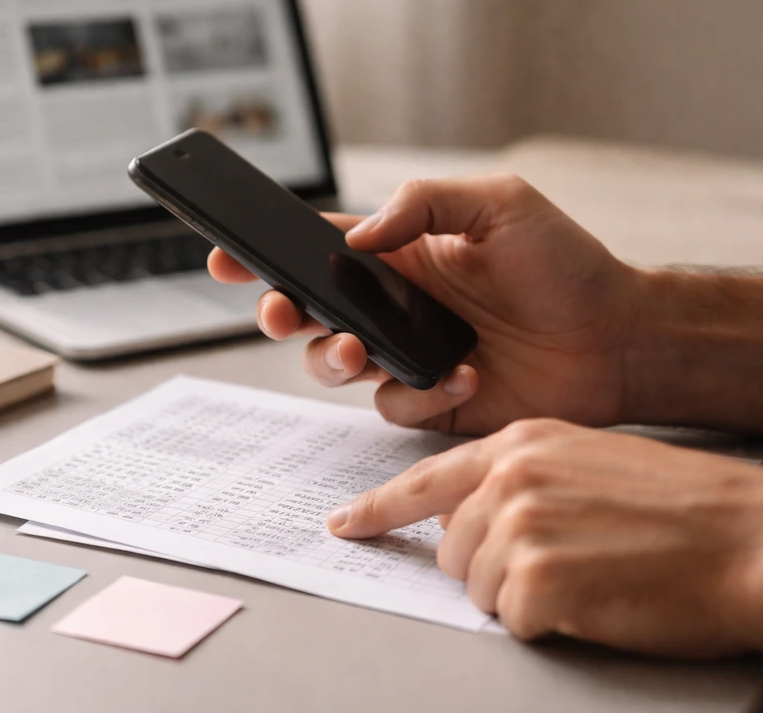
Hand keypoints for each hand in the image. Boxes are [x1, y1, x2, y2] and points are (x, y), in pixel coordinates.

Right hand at [209, 175, 640, 434]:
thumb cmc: (565, 265)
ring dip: (336, 358)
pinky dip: (419, 392)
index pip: (315, 249)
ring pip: (334, 365)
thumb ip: (423, 202)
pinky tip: (463, 375)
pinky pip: (393, 404)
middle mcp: (392, 305)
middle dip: (280, 314)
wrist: (616, 339)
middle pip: (308, 313)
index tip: (224, 253)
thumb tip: (358, 239)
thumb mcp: (498, 204)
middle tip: (286, 312)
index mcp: (398, 254)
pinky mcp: (431, 399)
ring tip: (366, 350)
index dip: (264, 253)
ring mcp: (408, 354)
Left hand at [325, 420, 762, 657]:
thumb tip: (461, 520)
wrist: (749, 538)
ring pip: (477, 587)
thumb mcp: (584, 465)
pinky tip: (594, 597)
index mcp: (519, 444)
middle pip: (451, 547)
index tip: (345, 524)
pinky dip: (548, 623)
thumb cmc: (679, 508)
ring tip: (587, 573)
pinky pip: (512, 620)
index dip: (379, 508)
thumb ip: (513, 482)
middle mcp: (508, 480)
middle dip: (492, 566)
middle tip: (564, 560)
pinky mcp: (536, 580)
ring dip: (522, 595)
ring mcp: (518, 527)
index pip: (425, 480)